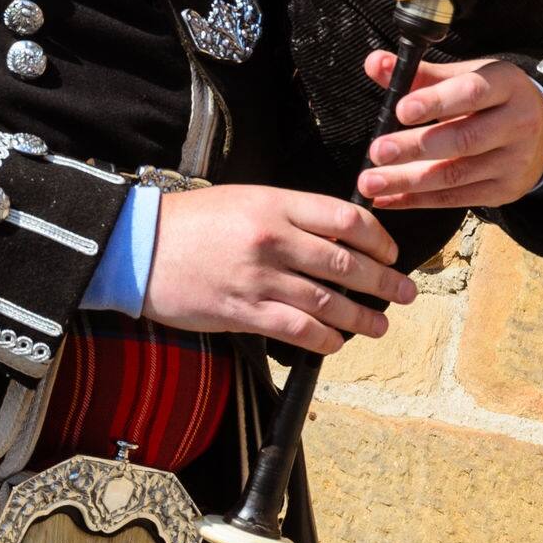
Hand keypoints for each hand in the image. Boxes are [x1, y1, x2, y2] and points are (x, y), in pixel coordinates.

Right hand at [141, 185, 416, 354]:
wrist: (138, 248)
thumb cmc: (188, 224)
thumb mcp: (243, 200)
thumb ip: (287, 215)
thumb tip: (331, 236)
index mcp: (276, 205)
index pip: (346, 219)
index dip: (378, 239)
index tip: (389, 252)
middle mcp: (273, 240)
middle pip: (346, 262)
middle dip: (383, 281)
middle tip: (404, 292)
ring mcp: (259, 278)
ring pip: (328, 301)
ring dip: (361, 316)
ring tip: (379, 324)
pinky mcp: (241, 311)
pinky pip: (297, 328)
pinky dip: (324, 338)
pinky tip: (335, 342)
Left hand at [355, 52, 542, 208]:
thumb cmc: (491, 101)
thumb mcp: (466, 79)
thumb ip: (420, 76)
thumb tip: (374, 63)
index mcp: (507, 85)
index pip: (472, 92)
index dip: (436, 102)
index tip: (401, 110)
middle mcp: (516, 123)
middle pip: (463, 139)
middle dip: (415, 147)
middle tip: (377, 151)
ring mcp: (512, 161)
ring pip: (455, 176)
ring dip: (407, 180)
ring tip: (370, 181)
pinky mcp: (502, 191)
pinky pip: (453, 199)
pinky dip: (414, 200)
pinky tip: (385, 198)